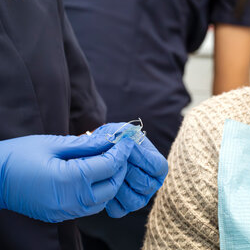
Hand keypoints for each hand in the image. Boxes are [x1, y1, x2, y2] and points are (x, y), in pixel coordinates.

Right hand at [0, 133, 133, 222]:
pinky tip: (94, 175)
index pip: (109, 166)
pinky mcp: (61, 215)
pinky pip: (90, 206)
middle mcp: (70, 201)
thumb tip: (111, 138)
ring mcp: (65, 211)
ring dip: (111, 181)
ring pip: (104, 199)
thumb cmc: (19, 156)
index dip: (121, 151)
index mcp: (69, 180)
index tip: (126, 138)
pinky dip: (99, 192)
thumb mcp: (53, 143)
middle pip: (112, 186)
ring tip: (108, 160)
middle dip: (120, 166)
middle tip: (120, 149)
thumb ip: (86, 144)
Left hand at [91, 123, 168, 216]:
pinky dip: (108, 200)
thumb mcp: (119, 131)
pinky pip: (118, 210)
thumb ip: (124, 134)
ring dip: (117, 187)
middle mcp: (152, 184)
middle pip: (145, 184)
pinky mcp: (123, 208)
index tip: (125, 149)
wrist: (98, 153)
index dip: (141, 158)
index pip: (157, 166)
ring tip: (107, 173)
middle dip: (126, 171)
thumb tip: (127, 143)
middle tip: (112, 161)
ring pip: (134, 201)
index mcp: (158, 165)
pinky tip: (103, 185)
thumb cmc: (112, 141)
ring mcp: (139, 198)